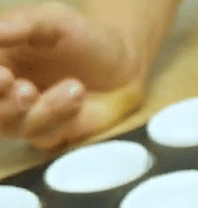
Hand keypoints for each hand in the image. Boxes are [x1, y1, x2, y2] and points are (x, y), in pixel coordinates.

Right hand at [0, 2, 143, 149]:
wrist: (124, 65)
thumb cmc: (82, 37)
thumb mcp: (51, 20)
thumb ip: (20, 24)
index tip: (0, 71)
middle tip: (16, 83)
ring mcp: (21, 115)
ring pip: (10, 124)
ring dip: (38, 108)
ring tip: (71, 86)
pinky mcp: (48, 133)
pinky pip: (44, 134)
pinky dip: (60, 115)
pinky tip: (77, 94)